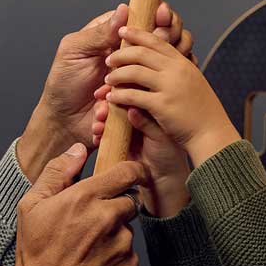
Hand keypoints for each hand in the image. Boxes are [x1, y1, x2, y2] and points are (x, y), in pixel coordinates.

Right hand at [0, 146, 147, 265]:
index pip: (127, 172)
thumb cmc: (34, 253)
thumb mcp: (32, 206)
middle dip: (115, 207)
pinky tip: (93, 264)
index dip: (133, 170)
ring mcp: (121, 245)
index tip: (133, 173)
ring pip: (128, 229)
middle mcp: (107, 219)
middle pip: (129, 200)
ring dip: (114, 234)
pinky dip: (116, 257)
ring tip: (86, 248)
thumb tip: (78, 150)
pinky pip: (129, 254)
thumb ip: (56, 172)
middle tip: (92, 222)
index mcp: (85, 198)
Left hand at [19, 1, 192, 180]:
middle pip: (162, 41)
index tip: (162, 20)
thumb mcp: (76, 51)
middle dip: (149, 52)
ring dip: (128, 83)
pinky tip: (101, 109)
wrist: (64, 121)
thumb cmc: (64, 83)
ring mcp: (139, 77)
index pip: (145, 18)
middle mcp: (132, 54)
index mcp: (116, 36)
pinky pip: (149, 97)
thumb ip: (100, 32)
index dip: (160, 16)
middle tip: (118, 68)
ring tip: (100, 92)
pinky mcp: (141, 99)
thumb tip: (124, 9)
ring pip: (160, 70)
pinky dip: (125, 103)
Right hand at [94, 89, 190, 217]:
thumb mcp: (160, 136)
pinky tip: (97, 135)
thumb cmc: (169, 154)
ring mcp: (125, 123)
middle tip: (102, 109)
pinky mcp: (116, 136)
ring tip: (99, 124)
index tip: (109, 90)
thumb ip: (147, 123)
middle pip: (117, 98)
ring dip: (99, 116)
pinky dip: (98, 131)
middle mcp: (137, 111)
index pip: (134, 90)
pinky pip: (103, 129)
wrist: (162, 177)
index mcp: (151, 105)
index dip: (121, 88)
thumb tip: (132, 109)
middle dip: (106, 103)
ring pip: (107, 112)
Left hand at [104, 26, 239, 165]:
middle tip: (109, 58)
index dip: (138, 34)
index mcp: (183, 63)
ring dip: (117, 74)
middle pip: (142, 53)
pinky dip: (119, 96)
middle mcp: (177, 70)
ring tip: (107, 80)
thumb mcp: (192, 84)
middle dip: (121, 54)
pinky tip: (111, 98)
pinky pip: (134, 96)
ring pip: (135, 72)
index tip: (123, 30)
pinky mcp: (162, 105)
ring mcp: (170, 87)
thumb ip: (176, 71)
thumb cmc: (202, 112)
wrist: (212, 134)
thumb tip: (158, 63)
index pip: (157, 41)